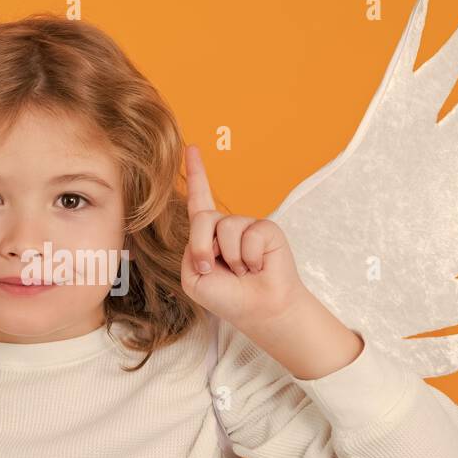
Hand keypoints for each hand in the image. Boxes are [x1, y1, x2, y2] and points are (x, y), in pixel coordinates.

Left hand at [179, 144, 308, 330]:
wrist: (258, 309)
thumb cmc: (226, 296)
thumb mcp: (194, 278)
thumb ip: (191, 251)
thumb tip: (214, 233)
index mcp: (206, 235)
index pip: (198, 200)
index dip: (195, 174)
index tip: (191, 148)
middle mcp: (226, 225)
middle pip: (203, 218)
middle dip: (203, 247)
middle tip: (214, 269)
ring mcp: (247, 226)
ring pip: (227, 228)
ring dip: (231, 258)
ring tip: (242, 271)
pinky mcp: (267, 229)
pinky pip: (250, 236)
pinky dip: (250, 258)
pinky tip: (258, 267)